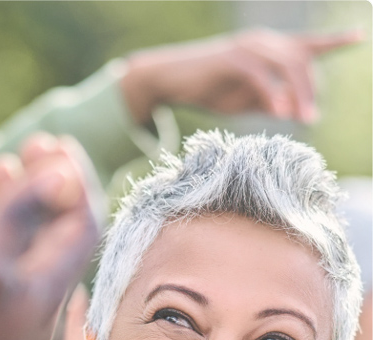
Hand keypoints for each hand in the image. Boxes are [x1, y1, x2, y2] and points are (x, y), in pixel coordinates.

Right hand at [0, 134, 102, 339]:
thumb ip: (20, 220)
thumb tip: (61, 173)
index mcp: (48, 288)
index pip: (83, 222)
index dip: (73, 179)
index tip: (51, 145)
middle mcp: (39, 308)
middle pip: (56, 236)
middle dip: (43, 188)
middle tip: (23, 149)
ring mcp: (13, 326)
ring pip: (26, 255)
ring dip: (14, 212)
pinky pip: (2, 280)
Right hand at [120, 29, 363, 125]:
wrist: (168, 79)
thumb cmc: (206, 89)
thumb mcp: (243, 99)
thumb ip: (269, 100)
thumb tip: (293, 109)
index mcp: (269, 48)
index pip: (307, 44)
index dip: (335, 40)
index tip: (360, 37)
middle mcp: (264, 41)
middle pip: (302, 60)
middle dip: (311, 89)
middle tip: (312, 118)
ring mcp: (248, 47)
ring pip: (287, 65)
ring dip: (298, 94)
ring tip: (303, 118)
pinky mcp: (232, 58)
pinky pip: (262, 76)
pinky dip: (273, 94)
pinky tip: (280, 113)